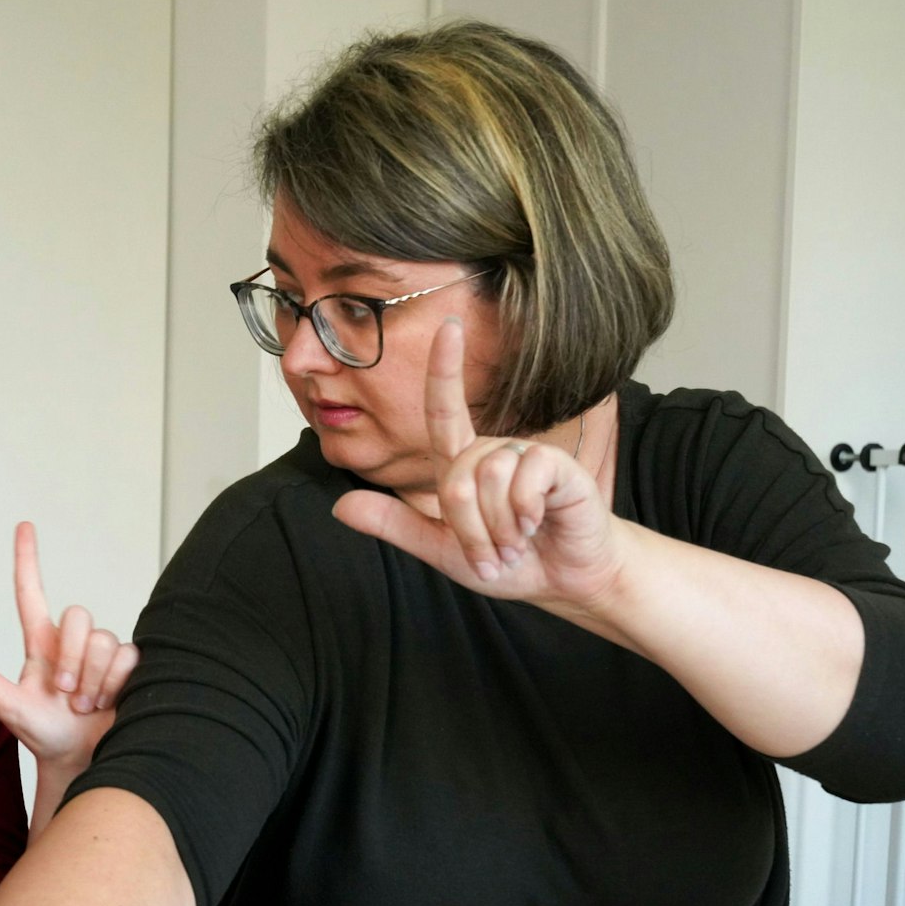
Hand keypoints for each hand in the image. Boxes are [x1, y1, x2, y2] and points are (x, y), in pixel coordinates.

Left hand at [0, 521, 137, 768]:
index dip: (27, 558)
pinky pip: (127, 656)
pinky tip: (108, 702)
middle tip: (66, 694)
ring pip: (103, 639)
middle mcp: (71, 641)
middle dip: (72, 659)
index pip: (32, 591)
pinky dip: (113, 683)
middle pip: (77, 617)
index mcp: (39, 643)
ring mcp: (100, 652)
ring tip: (84, 705)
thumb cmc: (41, 732)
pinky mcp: (127, 665)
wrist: (78, 759)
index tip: (24, 526)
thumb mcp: (8, 706)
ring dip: (92, 679)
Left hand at [332, 317, 627, 613]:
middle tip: (493, 555)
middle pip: (456, 478)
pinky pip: (524, 479)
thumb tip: (340, 506)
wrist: (564, 579)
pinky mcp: (557, 467)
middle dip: (469, 530)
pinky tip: (537, 524)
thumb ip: (395, 526)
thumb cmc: (509, 562)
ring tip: (516, 544)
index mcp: (463, 464)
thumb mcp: (441, 549)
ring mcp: (526, 457)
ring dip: (497, 529)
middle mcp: (493, 452)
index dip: (444, 368)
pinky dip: (523, 514)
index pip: (445, 408)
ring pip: (488, 478)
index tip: (449, 326)